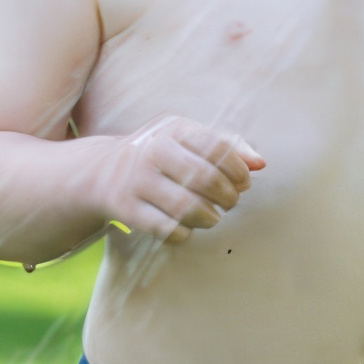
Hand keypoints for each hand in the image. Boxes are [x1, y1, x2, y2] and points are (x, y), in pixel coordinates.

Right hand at [95, 117, 263, 242]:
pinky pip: (166, 228)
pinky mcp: (125, 208)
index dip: (239, 170)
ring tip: (213, 217)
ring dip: (209, 218)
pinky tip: (188, 228)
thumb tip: (261, 164)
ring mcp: (136, 180)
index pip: (218, 148)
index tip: (244, 183)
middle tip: (230, 203)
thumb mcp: (189, 140)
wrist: (102, 171)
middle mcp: (153, 151)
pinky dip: (185, 233)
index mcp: (173, 129)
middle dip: (228, 196)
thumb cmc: (160, 154)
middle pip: (205, 178)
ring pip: (186, 207)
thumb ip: (227, 147)